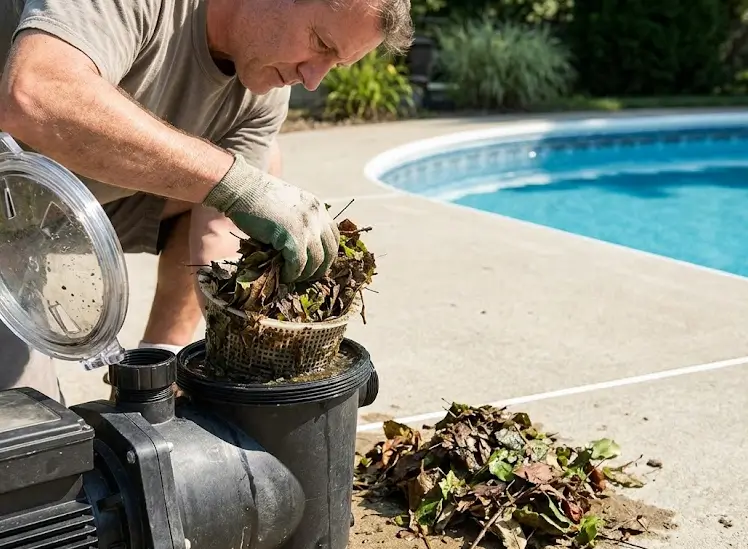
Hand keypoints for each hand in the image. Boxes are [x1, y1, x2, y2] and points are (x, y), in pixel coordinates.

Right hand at [203, 154, 338, 282]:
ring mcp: (306, 226)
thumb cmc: (258, 198)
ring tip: (292, 277)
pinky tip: (284, 275)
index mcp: (317, 208)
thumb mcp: (288, 207)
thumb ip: (299, 223)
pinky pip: (298, 264)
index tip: (316, 265)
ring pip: (316, 261)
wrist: (241, 188)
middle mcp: (316, 216)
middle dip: (320, 269)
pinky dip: (292, 274)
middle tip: (306, 277)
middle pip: (330, 251)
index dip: (327, 255)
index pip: (333, 237)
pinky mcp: (292, 236)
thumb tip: (300, 250)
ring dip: (304, 274)